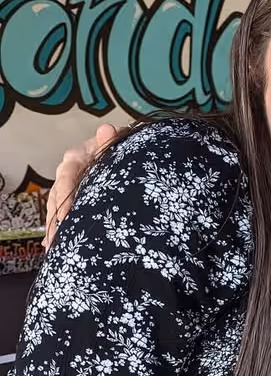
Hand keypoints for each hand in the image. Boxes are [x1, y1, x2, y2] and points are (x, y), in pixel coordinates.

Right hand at [42, 123, 119, 248]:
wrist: (113, 147)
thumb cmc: (114, 145)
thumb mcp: (113, 142)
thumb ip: (109, 139)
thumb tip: (107, 129)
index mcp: (74, 159)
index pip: (66, 178)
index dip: (65, 197)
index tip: (66, 216)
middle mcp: (66, 173)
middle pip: (57, 197)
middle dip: (56, 219)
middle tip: (57, 239)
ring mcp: (66, 185)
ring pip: (56, 206)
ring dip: (54, 226)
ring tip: (53, 246)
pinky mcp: (70, 196)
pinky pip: (61, 211)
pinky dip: (57, 227)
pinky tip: (52, 245)